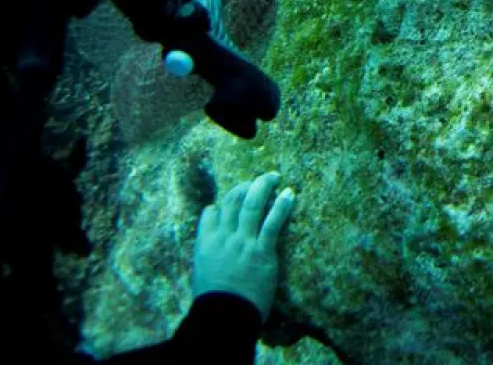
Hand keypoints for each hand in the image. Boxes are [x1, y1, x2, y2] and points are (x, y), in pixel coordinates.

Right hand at [191, 171, 294, 319]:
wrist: (224, 317)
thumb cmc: (214, 301)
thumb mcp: (202, 274)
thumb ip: (209, 256)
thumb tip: (214, 249)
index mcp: (205, 243)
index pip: (212, 212)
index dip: (223, 203)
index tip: (234, 199)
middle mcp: (223, 238)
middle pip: (233, 202)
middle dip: (246, 186)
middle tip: (259, 179)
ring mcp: (243, 243)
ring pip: (252, 205)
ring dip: (264, 186)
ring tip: (274, 176)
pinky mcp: (262, 252)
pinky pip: (273, 223)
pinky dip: (281, 205)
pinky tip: (289, 194)